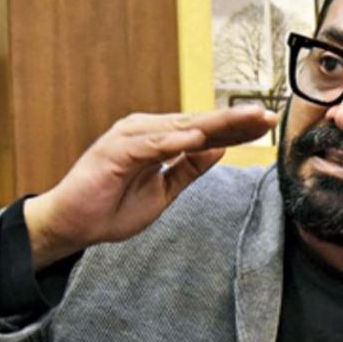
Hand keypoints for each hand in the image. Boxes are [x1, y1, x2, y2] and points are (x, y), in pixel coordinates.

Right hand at [23, 106, 277, 268]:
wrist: (75, 226)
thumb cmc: (114, 207)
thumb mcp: (164, 190)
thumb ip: (189, 168)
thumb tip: (218, 147)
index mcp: (160, 140)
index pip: (206, 132)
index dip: (236, 128)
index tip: (267, 125)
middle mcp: (147, 132)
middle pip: (199, 123)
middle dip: (235, 120)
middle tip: (267, 116)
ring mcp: (130, 139)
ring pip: (180, 127)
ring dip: (214, 123)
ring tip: (245, 120)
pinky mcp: (114, 152)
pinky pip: (150, 145)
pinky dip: (174, 140)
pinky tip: (200, 138)